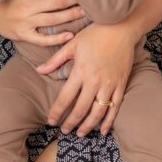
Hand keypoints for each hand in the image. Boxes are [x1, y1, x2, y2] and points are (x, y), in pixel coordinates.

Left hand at [35, 21, 138, 136]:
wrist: (121, 27)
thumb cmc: (95, 33)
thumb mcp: (72, 44)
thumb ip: (55, 60)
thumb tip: (39, 70)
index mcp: (80, 71)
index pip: (65, 98)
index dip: (57, 112)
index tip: (51, 121)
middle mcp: (94, 81)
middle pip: (80, 109)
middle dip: (71, 123)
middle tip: (64, 131)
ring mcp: (109, 84)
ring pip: (98, 113)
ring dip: (88, 126)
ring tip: (80, 134)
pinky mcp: (121, 84)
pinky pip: (115, 107)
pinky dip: (109, 121)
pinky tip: (103, 131)